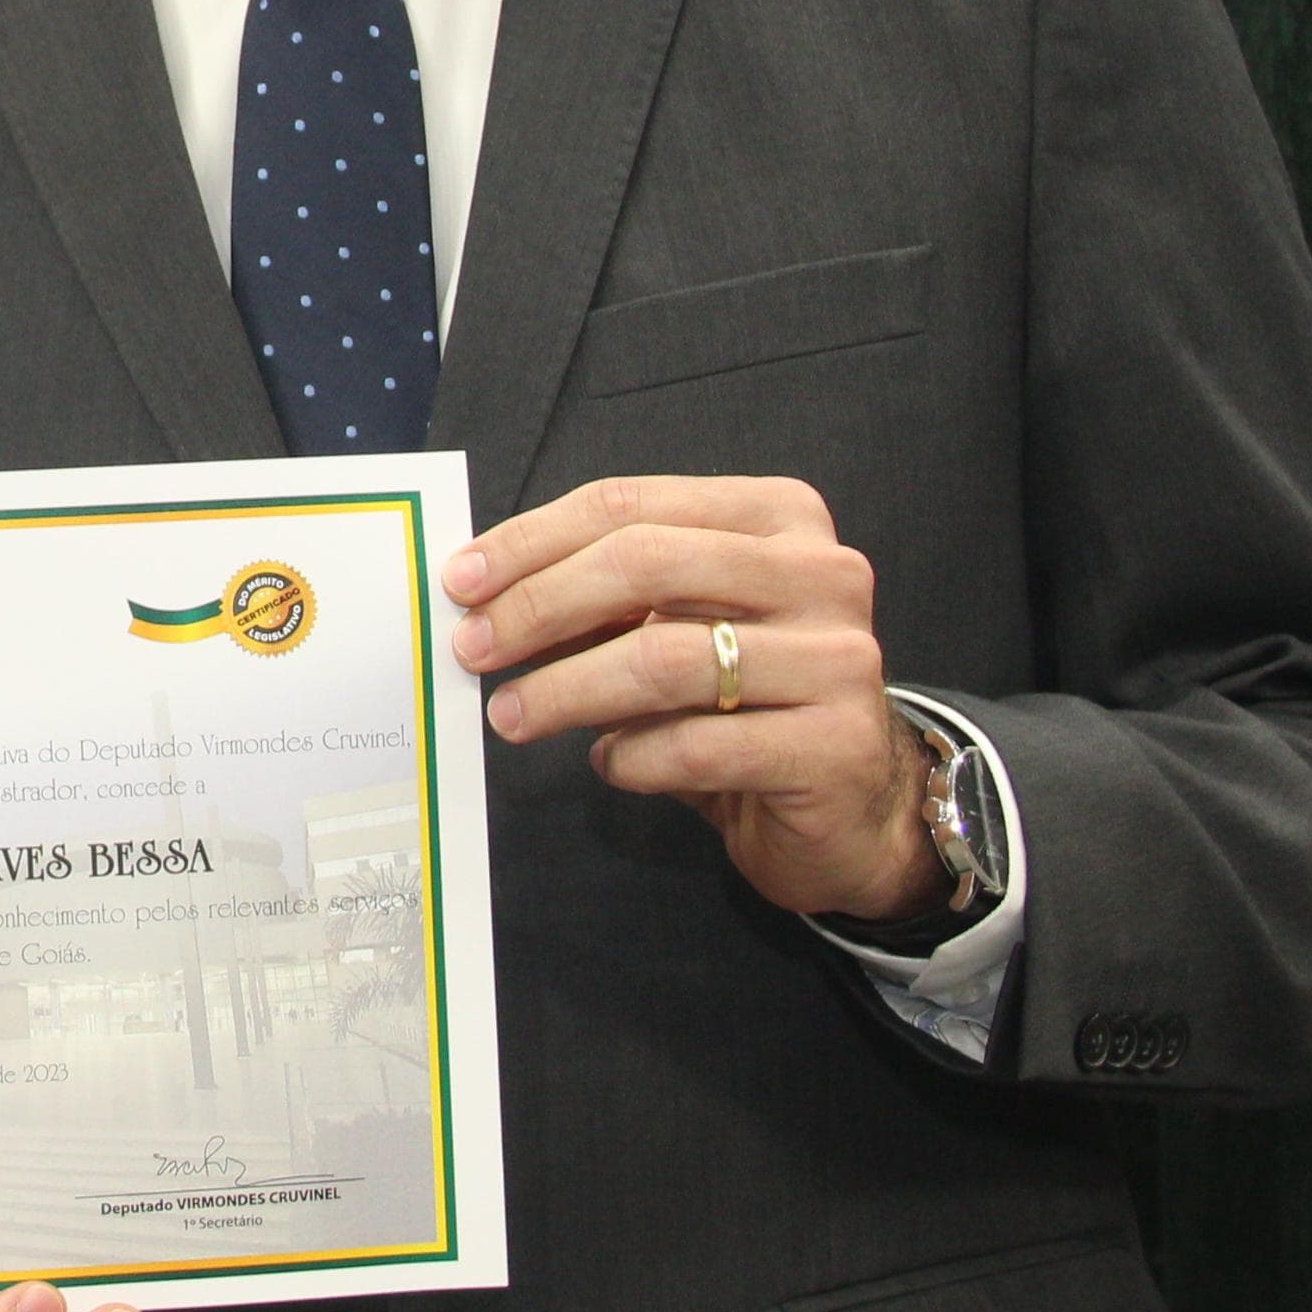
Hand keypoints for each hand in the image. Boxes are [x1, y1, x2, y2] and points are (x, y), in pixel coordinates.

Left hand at [449, 474, 941, 922]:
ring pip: (665, 658)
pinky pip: (698, 746)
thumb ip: (602, 596)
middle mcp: (820, 572)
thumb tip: (482, 590)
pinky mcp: (837, 746)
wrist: (850, 806)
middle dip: (539, 606)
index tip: (462, 582)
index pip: (628, 506)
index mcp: (776, 516)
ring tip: (511, 715)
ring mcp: (839, 658)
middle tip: (473, 649)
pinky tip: (608, 762)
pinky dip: (631, 757)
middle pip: (644, 564)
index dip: (532, 541)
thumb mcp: (675, 625)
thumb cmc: (745, 700)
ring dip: (567, 689)